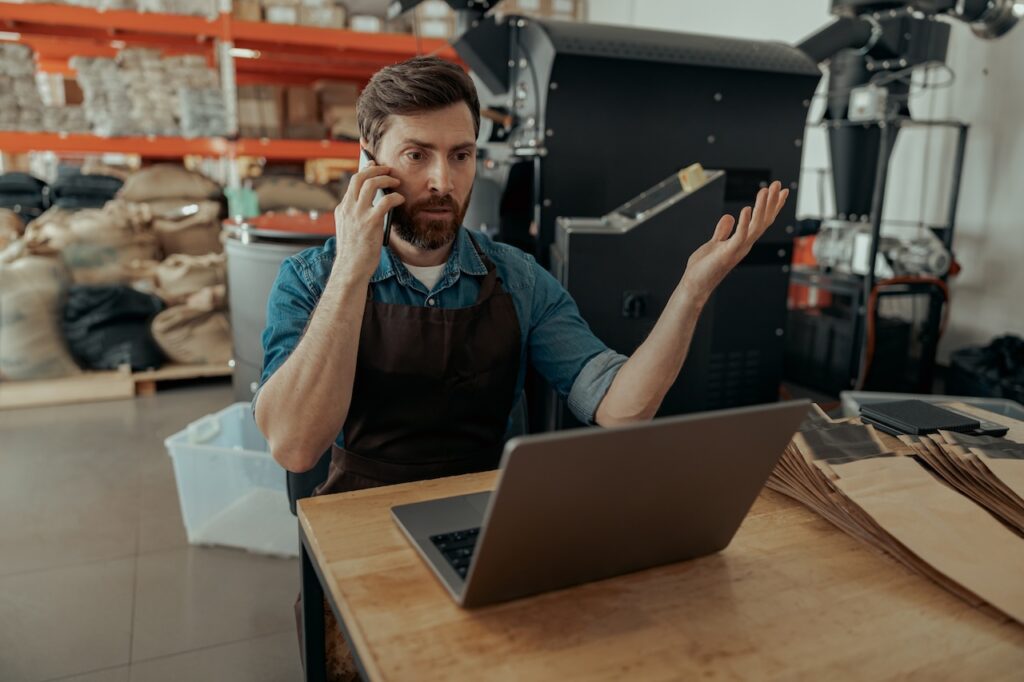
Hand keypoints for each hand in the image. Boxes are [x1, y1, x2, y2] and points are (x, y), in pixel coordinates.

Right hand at [332, 163, 404, 282]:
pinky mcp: (370, 222)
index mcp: (342, 209)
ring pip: (371, 184)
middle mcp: (348, 208)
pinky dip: (395, 197)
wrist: (351, 269)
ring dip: (386, 179)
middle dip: (375, 169)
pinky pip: (385, 201)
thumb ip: (357, 215)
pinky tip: (401, 199)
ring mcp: (358, 214)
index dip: (364, 171)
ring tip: (396, 181)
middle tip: (387, 169)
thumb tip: (375, 203)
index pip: (352, 183)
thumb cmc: (355, 253)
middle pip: (359, 177)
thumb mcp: (350, 230)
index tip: (373, 165)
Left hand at [679, 180, 788, 305]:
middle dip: (771, 202)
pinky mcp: (728, 253)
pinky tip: (747, 209)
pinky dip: (744, 223)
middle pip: (763, 221)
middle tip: (777, 184)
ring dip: (762, 208)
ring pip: (756, 226)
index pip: (761, 221)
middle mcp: (745, 245)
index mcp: (742, 241)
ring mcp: (738, 249)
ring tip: (765, 191)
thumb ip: (722, 231)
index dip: (771, 206)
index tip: (780, 191)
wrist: (695, 285)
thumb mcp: (714, 243)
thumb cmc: (704, 268)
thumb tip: (728, 217)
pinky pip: (740, 236)